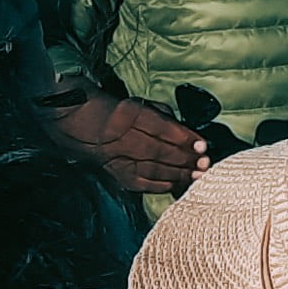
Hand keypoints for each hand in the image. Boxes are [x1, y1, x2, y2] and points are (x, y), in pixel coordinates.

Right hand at [44, 87, 209, 194]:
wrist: (82, 126)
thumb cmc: (119, 112)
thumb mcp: (139, 104)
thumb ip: (163, 115)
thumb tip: (187, 133)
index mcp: (128, 115)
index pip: (160, 128)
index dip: (183, 138)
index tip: (202, 144)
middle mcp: (121, 138)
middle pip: (158, 151)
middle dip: (184, 158)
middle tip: (205, 163)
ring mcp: (118, 159)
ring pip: (152, 169)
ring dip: (178, 174)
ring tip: (198, 175)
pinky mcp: (117, 175)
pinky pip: (142, 183)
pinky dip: (162, 184)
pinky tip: (178, 183)